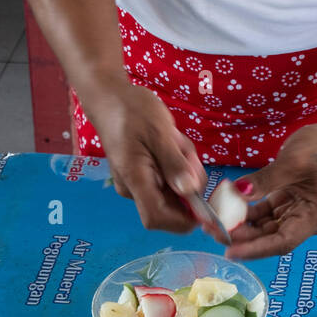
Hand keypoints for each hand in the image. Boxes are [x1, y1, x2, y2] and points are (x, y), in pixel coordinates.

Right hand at [86, 82, 208, 234]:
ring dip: (184, 167)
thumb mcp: (158, 131)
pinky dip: (178, 162)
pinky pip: (169, 177)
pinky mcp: (145, 173)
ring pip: (174, 188)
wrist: (109, 96)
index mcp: (134, 179)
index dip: (184, 220)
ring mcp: (139, 181)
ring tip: (174, 139)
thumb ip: (174, 163)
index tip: (207, 202)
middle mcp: (135, 188)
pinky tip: (171, 140)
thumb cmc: (131, 110)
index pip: (157, 218)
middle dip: (188, 181)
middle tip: (184, 149)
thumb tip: (190, 191)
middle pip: (172, 202)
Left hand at [226, 120, 316, 260]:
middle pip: (273, 236)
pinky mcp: (292, 201)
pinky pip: (268, 212)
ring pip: (268, 226)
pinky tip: (231, 207)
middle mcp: (308, 220)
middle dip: (245, 237)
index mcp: (315, 216)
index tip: (230, 252)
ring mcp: (300, 211)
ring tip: (219, 221)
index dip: (255, 249)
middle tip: (215, 232)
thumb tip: (237, 194)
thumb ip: (265, 180)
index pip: (282, 242)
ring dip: (245, 225)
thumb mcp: (293, 161)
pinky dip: (251, 211)